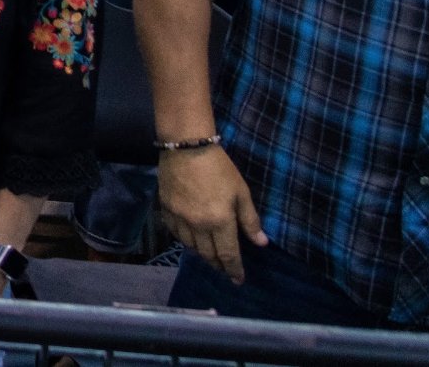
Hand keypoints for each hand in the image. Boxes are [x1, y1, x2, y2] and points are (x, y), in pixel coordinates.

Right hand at [158, 146, 266, 282]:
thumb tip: (261, 243)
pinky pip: (175, 233)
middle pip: (208, 254)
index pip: (228, 255)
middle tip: (225, 269)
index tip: (238, 280)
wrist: (186, 148)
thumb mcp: (241, 192)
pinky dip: (184, 240)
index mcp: (220, 222)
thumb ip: (250, 220)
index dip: (234, 270)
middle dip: (218, 265)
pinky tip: (189, 238)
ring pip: (190, 246)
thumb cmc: (219, 168)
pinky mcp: (166, 210)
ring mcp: (180, 219)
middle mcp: (198, 226)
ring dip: (202, 254)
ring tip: (209, 254)